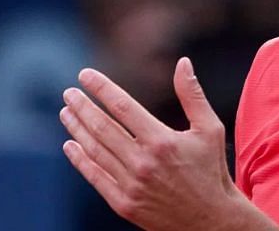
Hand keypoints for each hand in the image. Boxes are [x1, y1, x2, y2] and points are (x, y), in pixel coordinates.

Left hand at [60, 57, 276, 230]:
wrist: (211, 220)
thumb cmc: (212, 171)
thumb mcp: (210, 129)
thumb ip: (192, 94)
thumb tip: (183, 62)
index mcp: (162, 141)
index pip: (122, 106)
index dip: (101, 88)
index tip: (84, 75)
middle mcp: (142, 162)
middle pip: (102, 127)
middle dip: (82, 106)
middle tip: (69, 92)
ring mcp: (131, 185)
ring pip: (95, 150)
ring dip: (77, 129)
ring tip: (66, 112)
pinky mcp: (124, 204)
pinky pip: (96, 178)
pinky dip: (80, 160)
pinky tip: (70, 146)